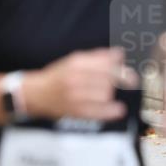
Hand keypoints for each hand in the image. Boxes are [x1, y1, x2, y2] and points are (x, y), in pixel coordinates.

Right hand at [22, 47, 137, 121]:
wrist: (35, 94)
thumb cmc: (56, 77)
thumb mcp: (73, 61)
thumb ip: (97, 57)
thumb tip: (119, 54)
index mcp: (75, 64)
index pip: (107, 65)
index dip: (122, 70)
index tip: (131, 75)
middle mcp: (75, 78)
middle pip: (108, 80)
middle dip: (115, 83)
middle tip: (117, 84)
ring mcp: (74, 96)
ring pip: (105, 94)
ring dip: (109, 94)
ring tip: (105, 93)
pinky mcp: (75, 110)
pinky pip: (99, 111)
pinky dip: (111, 111)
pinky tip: (118, 109)